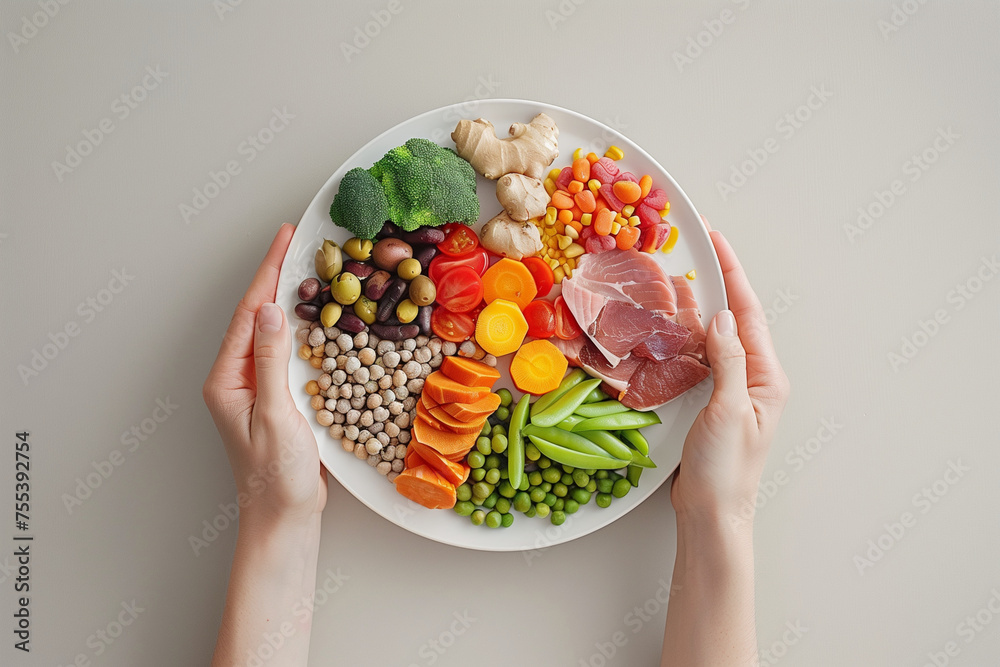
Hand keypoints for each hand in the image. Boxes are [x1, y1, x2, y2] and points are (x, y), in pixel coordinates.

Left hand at [203, 224, 326, 526]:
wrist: (283, 518)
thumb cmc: (274, 477)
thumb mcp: (274, 415)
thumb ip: (271, 361)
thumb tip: (269, 310)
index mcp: (227, 379)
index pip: (248, 315)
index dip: (268, 273)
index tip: (285, 238)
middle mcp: (237, 379)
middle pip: (257, 316)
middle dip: (276, 277)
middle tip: (298, 241)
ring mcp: (257, 388)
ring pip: (273, 331)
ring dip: (290, 298)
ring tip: (310, 267)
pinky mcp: (278, 398)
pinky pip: (289, 352)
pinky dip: (305, 328)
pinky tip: (320, 316)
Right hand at [670, 230, 789, 523]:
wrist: (712, 513)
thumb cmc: (725, 470)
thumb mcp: (728, 410)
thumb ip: (728, 361)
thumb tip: (724, 317)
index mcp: (766, 377)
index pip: (749, 313)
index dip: (732, 273)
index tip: (716, 240)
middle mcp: (754, 378)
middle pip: (737, 317)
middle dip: (719, 280)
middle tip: (697, 249)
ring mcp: (734, 389)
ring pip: (719, 335)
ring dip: (702, 305)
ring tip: (683, 278)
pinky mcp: (714, 401)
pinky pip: (704, 357)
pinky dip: (689, 335)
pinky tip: (674, 327)